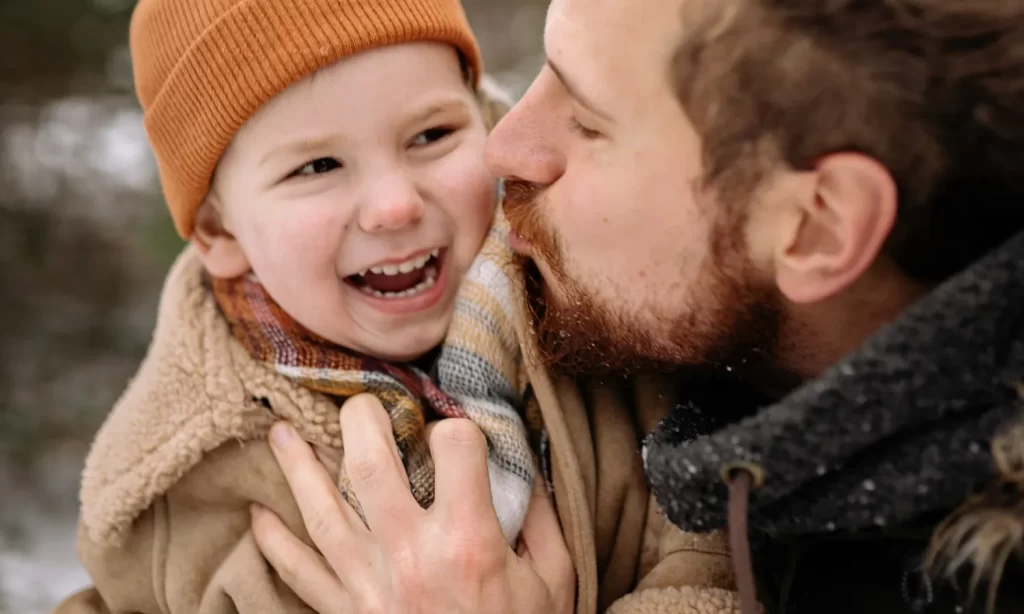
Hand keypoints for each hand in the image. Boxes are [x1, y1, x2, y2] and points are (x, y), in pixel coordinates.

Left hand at [251, 393, 575, 613]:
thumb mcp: (555, 580)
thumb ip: (538, 516)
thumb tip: (520, 464)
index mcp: (468, 541)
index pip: (454, 447)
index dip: (460, 429)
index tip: (460, 436)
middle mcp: (411, 555)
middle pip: (368, 464)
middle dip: (360, 418)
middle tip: (362, 402)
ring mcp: (370, 585)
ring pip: (319, 511)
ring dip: (296, 466)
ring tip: (280, 432)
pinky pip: (299, 573)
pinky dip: (275, 543)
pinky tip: (259, 515)